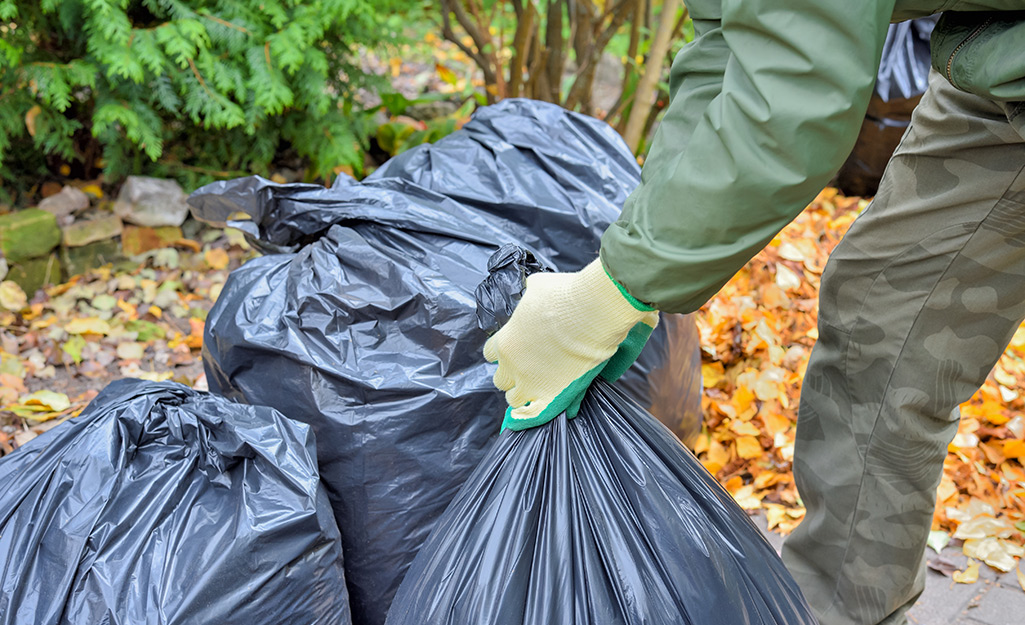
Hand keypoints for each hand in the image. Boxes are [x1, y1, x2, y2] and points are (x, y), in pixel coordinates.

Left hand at [483, 258, 658, 430]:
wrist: (593, 311)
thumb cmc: (565, 295)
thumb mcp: (536, 288)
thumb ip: (528, 298)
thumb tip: (531, 294)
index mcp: (505, 341)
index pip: (490, 353)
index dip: (503, 351)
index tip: (515, 348)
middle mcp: (513, 366)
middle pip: (500, 379)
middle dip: (512, 374)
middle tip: (527, 367)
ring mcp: (531, 384)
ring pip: (514, 400)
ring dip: (523, 394)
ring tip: (537, 386)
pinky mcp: (553, 396)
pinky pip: (534, 414)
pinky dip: (535, 413)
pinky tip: (542, 406)